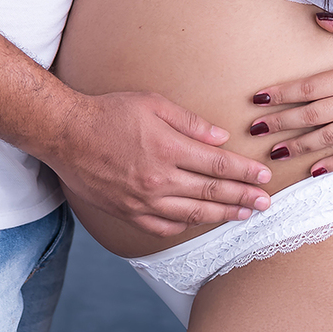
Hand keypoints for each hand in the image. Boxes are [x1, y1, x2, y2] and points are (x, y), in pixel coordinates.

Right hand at [50, 89, 273, 238]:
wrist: (66, 134)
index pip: (217, 164)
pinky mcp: (128, 212)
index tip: (264, 176)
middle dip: (243, 197)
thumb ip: (189, 123)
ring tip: (245, 215)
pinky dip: (186, 225)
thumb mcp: (152, 104)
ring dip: (222, 215)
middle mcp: (158, 180)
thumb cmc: (108, 113)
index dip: (244, 171)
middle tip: (266, 202)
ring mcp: (143, 200)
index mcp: (167, 149)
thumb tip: (220, 139)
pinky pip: (164, 227)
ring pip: (193, 213)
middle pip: (211, 192)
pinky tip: (200, 222)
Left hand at [247, 14, 332, 176]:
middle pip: (309, 115)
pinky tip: (314, 171)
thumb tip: (317, 17)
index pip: (307, 87)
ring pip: (327, 137)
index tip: (258, 99)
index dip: (281, 94)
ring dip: (299, 147)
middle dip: (279, 123)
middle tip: (254, 130)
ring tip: (275, 153)